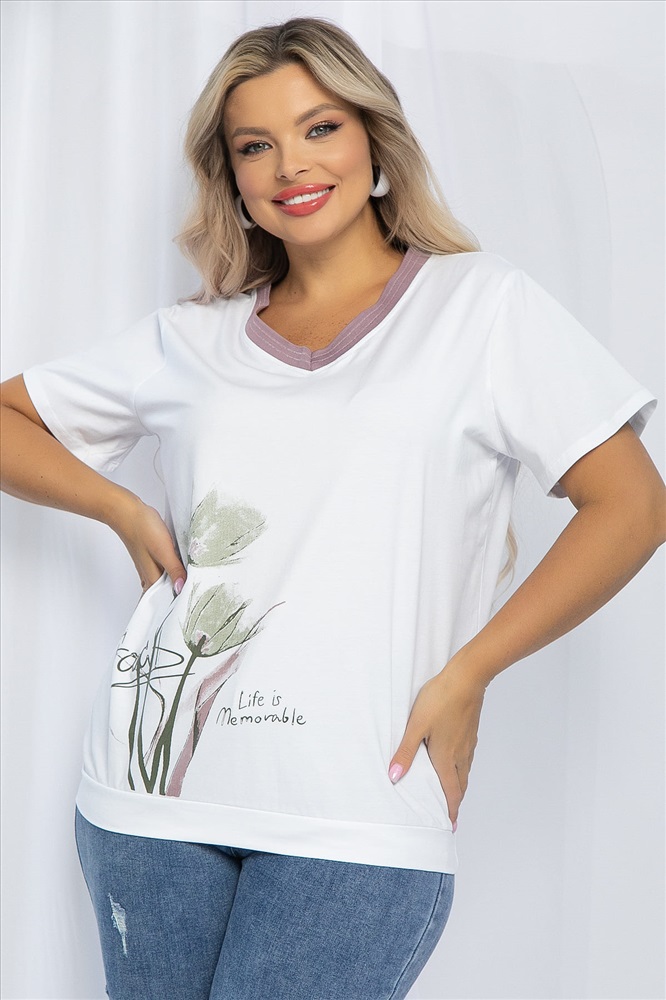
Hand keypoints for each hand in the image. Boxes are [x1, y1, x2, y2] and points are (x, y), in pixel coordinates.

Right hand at [111, 494, 186, 594]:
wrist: (127, 511)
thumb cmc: (142, 529)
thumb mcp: (163, 550)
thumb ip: (174, 570)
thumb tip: (182, 589)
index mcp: (152, 579)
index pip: (166, 599)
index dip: (180, 602)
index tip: (195, 603)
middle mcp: (149, 576)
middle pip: (166, 592)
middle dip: (181, 594)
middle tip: (200, 595)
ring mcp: (150, 566)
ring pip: (166, 581)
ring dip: (178, 582)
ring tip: (195, 583)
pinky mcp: (152, 556)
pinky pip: (165, 569)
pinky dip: (174, 571)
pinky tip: (182, 567)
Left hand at [388, 659, 486, 827]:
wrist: (467, 678)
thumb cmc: (440, 700)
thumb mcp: (416, 726)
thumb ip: (405, 752)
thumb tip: (394, 777)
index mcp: (447, 758)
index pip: (451, 793)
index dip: (450, 810)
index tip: (450, 825)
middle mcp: (461, 755)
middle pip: (460, 786)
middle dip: (455, 802)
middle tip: (450, 815)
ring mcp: (469, 743)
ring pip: (465, 772)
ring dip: (459, 786)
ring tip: (452, 793)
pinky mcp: (471, 731)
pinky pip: (468, 758)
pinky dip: (462, 769)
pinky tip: (456, 761)